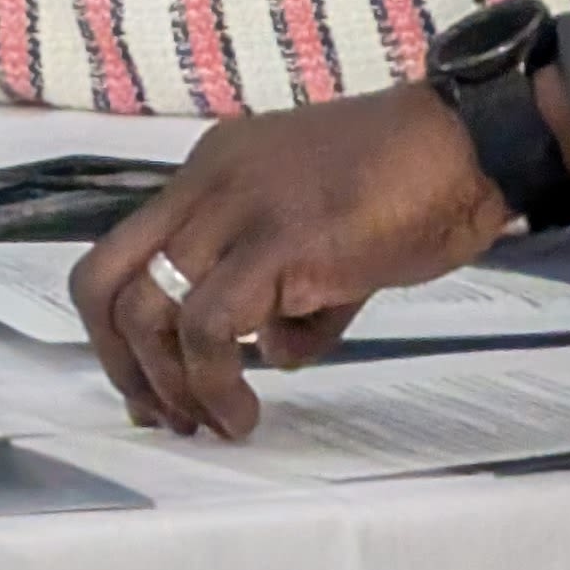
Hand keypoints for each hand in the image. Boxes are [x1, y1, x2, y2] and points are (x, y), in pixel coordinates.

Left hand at [69, 84, 521, 440]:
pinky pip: (209, 325)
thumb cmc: (410, 185)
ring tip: (215, 425)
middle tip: (161, 416)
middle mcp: (204, 186)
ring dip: (170, 385)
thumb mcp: (325, 238)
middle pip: (104, 278)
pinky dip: (214, 382)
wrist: (466, 145)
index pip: (123, 251)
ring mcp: (234, 211)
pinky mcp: (277, 244)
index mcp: (209, 174)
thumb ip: (286, 295)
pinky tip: (245, 412)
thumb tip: (266, 354)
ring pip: (147, 308)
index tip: (150, 388)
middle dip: (120, 362)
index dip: (120, 331)